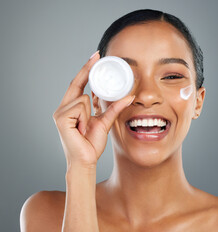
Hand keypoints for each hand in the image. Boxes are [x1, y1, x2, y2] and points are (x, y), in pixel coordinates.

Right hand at [52, 51, 134, 169]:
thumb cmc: (91, 143)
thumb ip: (114, 108)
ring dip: (89, 113)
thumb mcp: (104, 121)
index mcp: (72, 107)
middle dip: (87, 69)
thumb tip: (129, 96)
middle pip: (78, 84)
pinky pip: (81, 107)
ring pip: (84, 98)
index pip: (79, 84)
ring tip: (85, 127)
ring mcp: (60, 112)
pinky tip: (80, 129)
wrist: (85, 160)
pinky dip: (85, 117)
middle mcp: (63, 107)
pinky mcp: (61, 118)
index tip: (96, 56)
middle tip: (97, 55)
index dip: (86, 70)